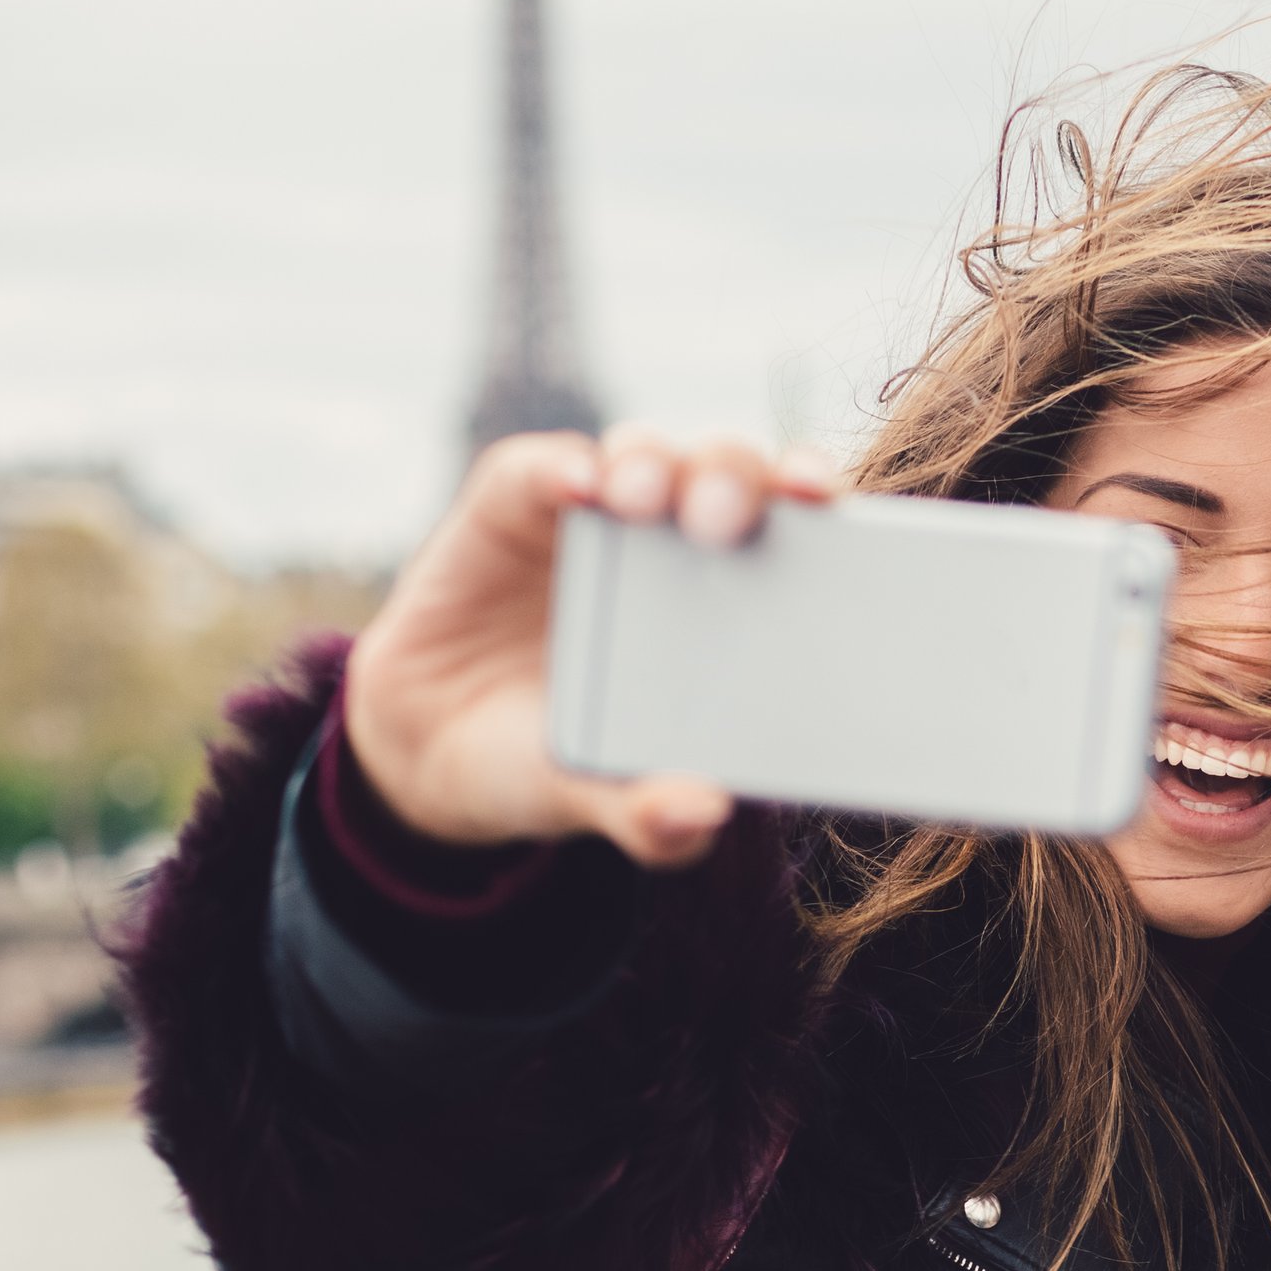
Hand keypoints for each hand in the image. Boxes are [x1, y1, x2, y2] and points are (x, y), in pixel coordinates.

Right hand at [340, 427, 838, 867]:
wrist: (441, 750)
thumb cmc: (559, 761)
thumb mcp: (605, 801)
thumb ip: (655, 815)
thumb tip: (703, 813)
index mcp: (734, 602)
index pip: (797, 531)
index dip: (822, 505)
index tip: (829, 507)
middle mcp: (676, 540)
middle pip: (730, 473)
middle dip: (738, 479)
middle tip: (725, 522)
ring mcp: (598, 515)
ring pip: (647, 454)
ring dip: (655, 465)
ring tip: (643, 501)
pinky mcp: (516, 502)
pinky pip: (543, 468)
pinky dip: (562, 468)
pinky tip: (577, 486)